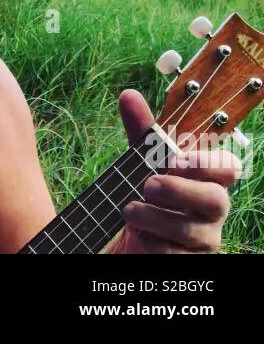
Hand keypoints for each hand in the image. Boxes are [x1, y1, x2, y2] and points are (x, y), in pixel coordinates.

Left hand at [112, 89, 240, 253]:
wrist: (130, 236)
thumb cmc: (145, 192)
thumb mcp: (139, 160)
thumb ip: (140, 132)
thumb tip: (129, 95)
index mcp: (206, 179)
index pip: (228, 168)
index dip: (209, 162)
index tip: (177, 159)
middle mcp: (211, 211)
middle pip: (215, 200)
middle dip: (180, 191)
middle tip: (148, 185)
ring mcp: (203, 240)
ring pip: (191, 232)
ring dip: (155, 218)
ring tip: (129, 209)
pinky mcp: (187, 262)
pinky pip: (174, 256)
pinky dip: (151, 243)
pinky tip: (136, 235)